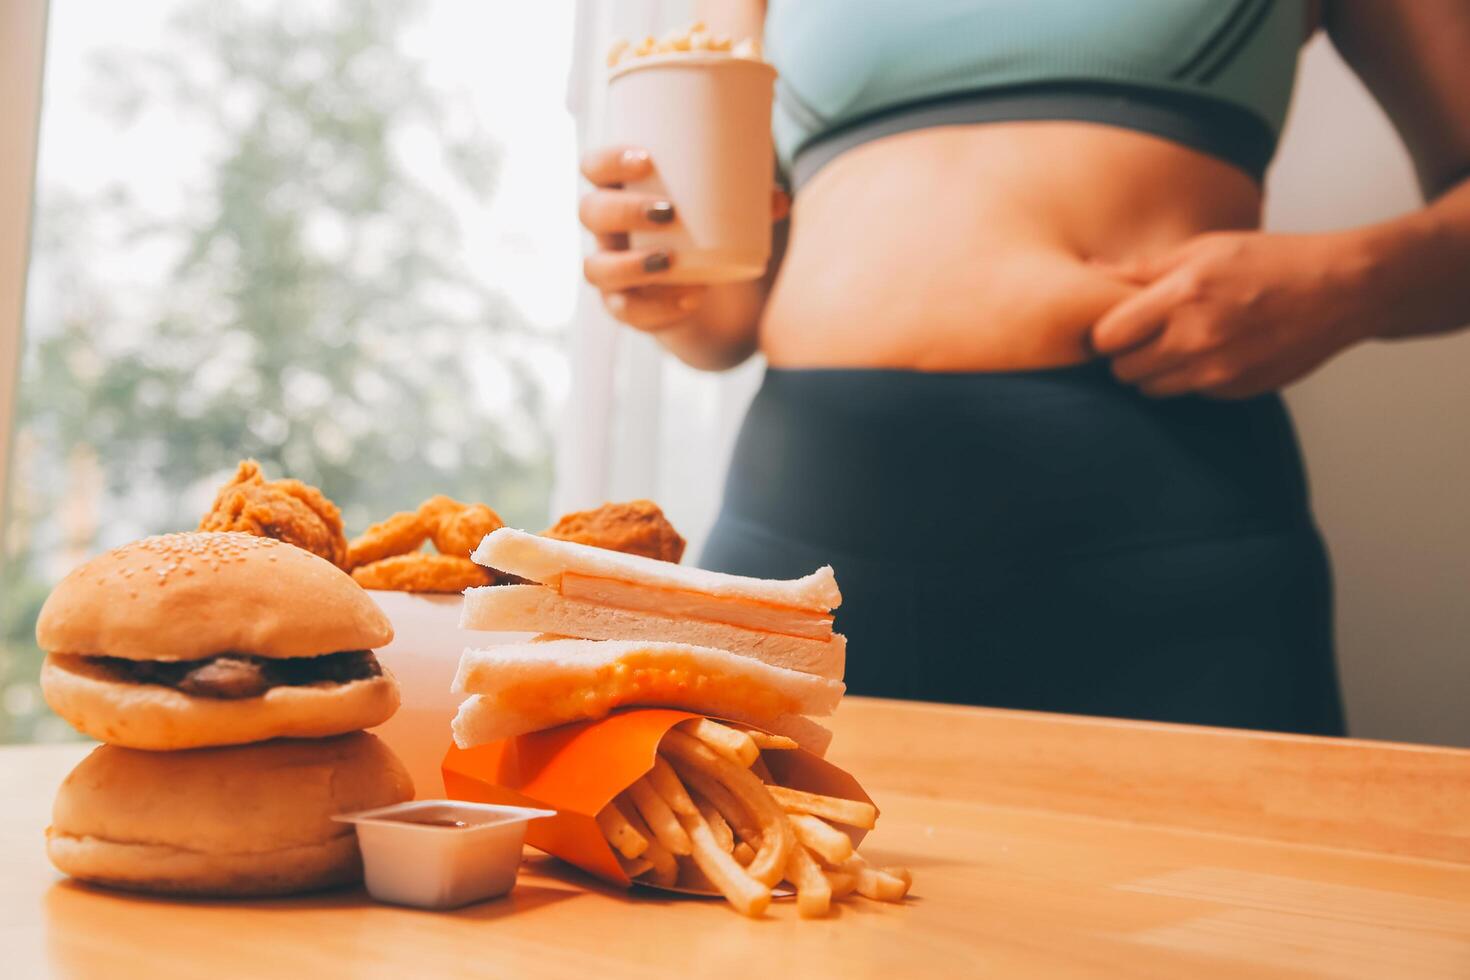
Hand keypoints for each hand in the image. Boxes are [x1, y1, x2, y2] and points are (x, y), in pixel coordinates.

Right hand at [579, 145, 790, 332]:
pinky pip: (628, 312)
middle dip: (624, 211)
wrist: (705, 288)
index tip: (647, 159)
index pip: (594, 167)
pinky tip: (688, 299)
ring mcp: (611, 270)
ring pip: (596, 268)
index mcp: (622, 191)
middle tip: (668, 212)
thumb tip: (779, 198)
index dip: (608, 161)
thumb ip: (753, 199)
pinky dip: (658, 308)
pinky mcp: (628, 307)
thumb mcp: (730, 208)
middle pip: (590, 212)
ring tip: (670, 261)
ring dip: (629, 264)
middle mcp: (607, 231)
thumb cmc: (707, 227)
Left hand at [1090, 231, 1375, 398]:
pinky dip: (1190, 379)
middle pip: (1123, 370)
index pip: (1107, 337)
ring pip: (1152, 389)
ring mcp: (1217, 371)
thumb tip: (1091, 269)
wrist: (1341, 290)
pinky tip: (1214, 352)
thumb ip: (1143, 268)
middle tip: (1145, 335)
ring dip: (1155, 371)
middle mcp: (1197, 338)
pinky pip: (1189, 394)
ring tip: (1179, 343)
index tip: (1117, 323)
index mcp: (1183, 295)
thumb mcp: (1204, 249)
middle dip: (1127, 354)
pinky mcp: (1236, 390)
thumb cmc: (1270, 261)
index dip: (1106, 332)